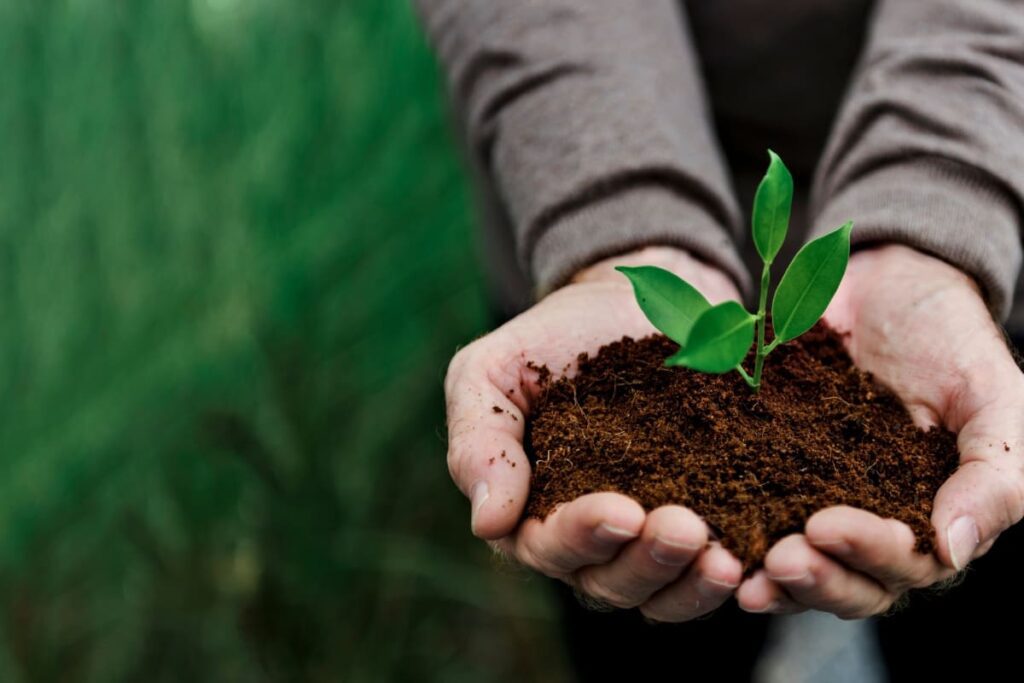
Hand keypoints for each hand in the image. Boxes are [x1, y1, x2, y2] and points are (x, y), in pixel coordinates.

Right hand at [445, 247, 745, 620]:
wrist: (629, 302)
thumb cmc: (548, 340)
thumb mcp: (490, 373)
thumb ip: (479, 441)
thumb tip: (488, 523)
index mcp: (531, 512)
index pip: (548, 546)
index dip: (582, 536)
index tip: (621, 510)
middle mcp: (590, 540)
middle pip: (610, 582)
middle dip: (646, 562)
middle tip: (685, 529)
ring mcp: (647, 536)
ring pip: (663, 591)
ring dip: (691, 583)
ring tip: (724, 559)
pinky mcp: (704, 518)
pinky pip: (710, 569)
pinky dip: (728, 574)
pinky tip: (753, 560)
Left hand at [736, 244, 1023, 617]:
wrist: (885, 285)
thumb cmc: (952, 341)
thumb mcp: (995, 397)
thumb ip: (996, 475)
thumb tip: (953, 550)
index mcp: (929, 519)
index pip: (904, 564)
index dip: (867, 554)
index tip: (825, 526)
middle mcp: (870, 524)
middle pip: (845, 582)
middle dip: (813, 578)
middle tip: (777, 558)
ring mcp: (814, 500)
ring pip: (796, 563)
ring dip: (770, 575)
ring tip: (739, 568)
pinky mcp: (766, 471)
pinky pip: (747, 510)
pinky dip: (730, 528)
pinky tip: (704, 531)